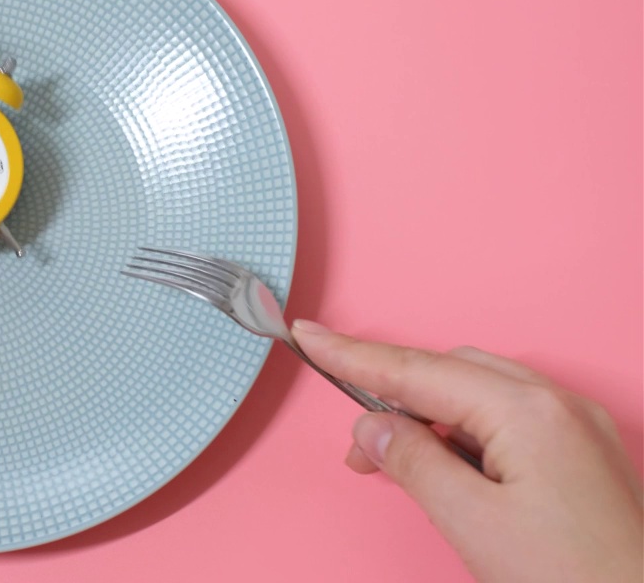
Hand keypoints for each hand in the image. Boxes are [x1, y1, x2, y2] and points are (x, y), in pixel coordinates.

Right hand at [293, 320, 642, 582]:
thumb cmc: (576, 581)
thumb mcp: (473, 525)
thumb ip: (415, 464)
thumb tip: (374, 430)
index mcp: (529, 412)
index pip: (418, 371)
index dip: (355, 356)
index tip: (310, 337)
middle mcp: (559, 406)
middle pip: (451, 374)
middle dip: (394, 399)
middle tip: (356, 450)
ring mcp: (578, 429)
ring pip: (480, 395)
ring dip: (429, 419)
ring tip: (399, 469)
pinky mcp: (585, 456)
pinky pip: (510, 421)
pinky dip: (466, 436)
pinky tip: (450, 473)